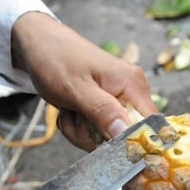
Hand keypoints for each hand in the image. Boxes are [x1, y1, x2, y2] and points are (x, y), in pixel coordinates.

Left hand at [11, 12, 158, 151]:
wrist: (39, 44)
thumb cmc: (56, 59)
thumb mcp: (76, 88)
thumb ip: (102, 111)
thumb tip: (125, 133)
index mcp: (132, 83)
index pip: (150, 125)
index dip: (133, 142)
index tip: (106, 145)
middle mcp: (131, 91)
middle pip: (125, 136)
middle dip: (95, 135)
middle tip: (74, 116)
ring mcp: (118, 99)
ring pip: (107, 137)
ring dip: (82, 131)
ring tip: (69, 110)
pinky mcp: (106, 106)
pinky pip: (97, 131)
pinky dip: (79, 127)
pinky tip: (69, 110)